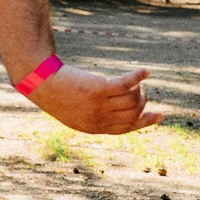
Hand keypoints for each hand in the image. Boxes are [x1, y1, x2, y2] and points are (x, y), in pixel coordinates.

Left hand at [30, 64, 163, 134]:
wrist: (40, 83)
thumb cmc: (56, 95)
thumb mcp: (75, 112)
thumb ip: (95, 116)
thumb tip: (117, 110)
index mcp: (94, 128)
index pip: (127, 128)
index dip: (145, 122)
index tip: (160, 115)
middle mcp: (100, 119)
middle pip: (133, 113)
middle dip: (143, 102)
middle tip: (142, 92)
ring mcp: (100, 105)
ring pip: (132, 99)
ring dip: (139, 89)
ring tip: (137, 81)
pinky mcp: (100, 88)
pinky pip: (127, 84)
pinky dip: (138, 77)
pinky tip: (145, 71)